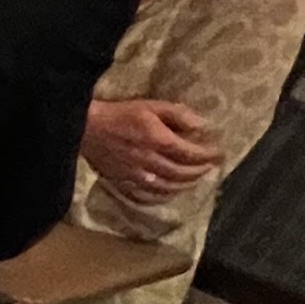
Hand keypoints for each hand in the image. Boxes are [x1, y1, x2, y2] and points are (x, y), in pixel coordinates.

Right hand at [82, 95, 216, 204]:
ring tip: (195, 180)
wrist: (85, 128)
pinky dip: (162, 197)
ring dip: (185, 185)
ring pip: (168, 187)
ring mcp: (136, 176)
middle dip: (200, 171)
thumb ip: (178, 115)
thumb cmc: (120, 114)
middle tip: (210, 167)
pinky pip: (147, 196)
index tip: (218, 153)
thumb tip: (202, 126)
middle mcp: (151, 162)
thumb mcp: (151, 105)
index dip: (208, 155)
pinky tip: (169, 193)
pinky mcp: (123, 183)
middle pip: (182, 173)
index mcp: (159, 141)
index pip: (191, 153)